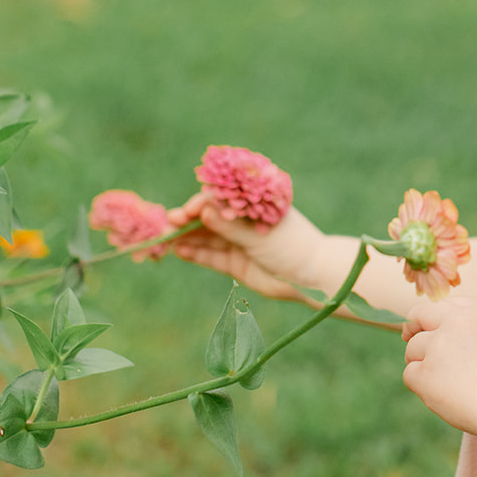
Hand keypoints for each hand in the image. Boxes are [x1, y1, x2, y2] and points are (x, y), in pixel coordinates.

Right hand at [167, 189, 325, 300]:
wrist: (312, 276)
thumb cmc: (291, 245)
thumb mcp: (259, 234)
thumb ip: (229, 226)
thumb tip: (203, 210)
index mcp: (252, 204)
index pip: (220, 200)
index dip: (200, 205)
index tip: (185, 212)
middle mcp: (242, 221)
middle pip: (209, 219)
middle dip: (187, 221)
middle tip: (166, 224)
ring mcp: (238, 242)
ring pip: (207, 238)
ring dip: (186, 238)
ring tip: (164, 240)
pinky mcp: (235, 264)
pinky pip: (211, 257)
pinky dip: (195, 254)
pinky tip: (179, 251)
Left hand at [401, 297, 476, 440]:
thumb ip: (475, 329)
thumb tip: (445, 332)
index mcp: (475, 313)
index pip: (445, 305)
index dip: (434, 316)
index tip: (429, 325)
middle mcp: (453, 324)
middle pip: (419, 316)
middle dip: (412, 327)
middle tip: (408, 337)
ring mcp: (437, 347)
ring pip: (412, 349)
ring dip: (420, 362)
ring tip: (442, 382)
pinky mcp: (426, 373)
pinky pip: (410, 374)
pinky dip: (420, 385)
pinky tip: (439, 394)